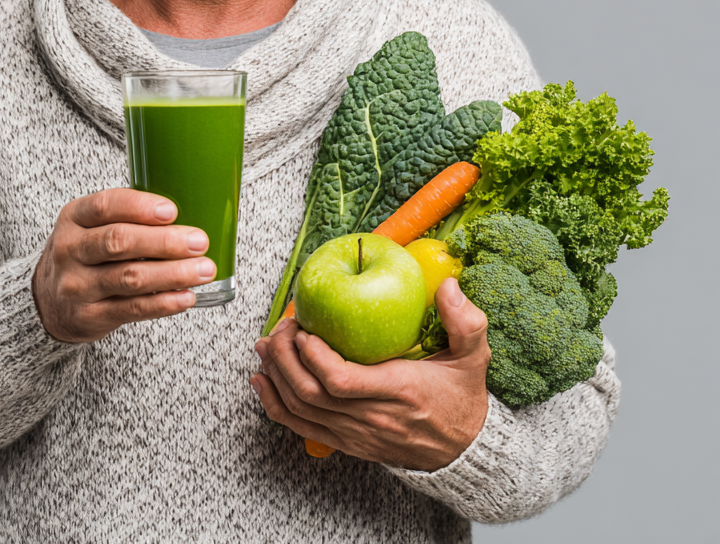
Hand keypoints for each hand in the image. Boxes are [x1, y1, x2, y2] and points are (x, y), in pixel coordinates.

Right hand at [31, 188, 215, 341]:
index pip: (105, 206)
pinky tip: (186, 296)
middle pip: (119, 242)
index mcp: (73, 217)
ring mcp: (77, 286)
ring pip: (130, 277)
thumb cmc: (84, 253)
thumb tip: (188, 213)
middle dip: (165, 241)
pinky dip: (164, 303)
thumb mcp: (90, 225)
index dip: (140, 207)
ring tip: (203, 270)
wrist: (47, 301)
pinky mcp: (89, 316)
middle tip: (199, 241)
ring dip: (173, 273)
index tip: (172, 211)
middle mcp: (70, 250)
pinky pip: (132, 309)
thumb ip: (126, 217)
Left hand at [251, 277, 489, 469]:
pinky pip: (301, 428)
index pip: (342, 381)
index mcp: (400, 390)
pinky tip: (261, 381)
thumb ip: (466, 322)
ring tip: (265, 346)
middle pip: (311, 394)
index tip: (303, 329)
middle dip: (284, 358)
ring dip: (275, 376)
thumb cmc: (462, 397)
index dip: (314, 356)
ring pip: (301, 410)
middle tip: (279, 329)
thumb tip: (449, 286)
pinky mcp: (347, 443)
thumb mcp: (473, 357)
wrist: (464, 451)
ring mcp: (356, 434)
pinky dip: (275, 405)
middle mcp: (372, 417)